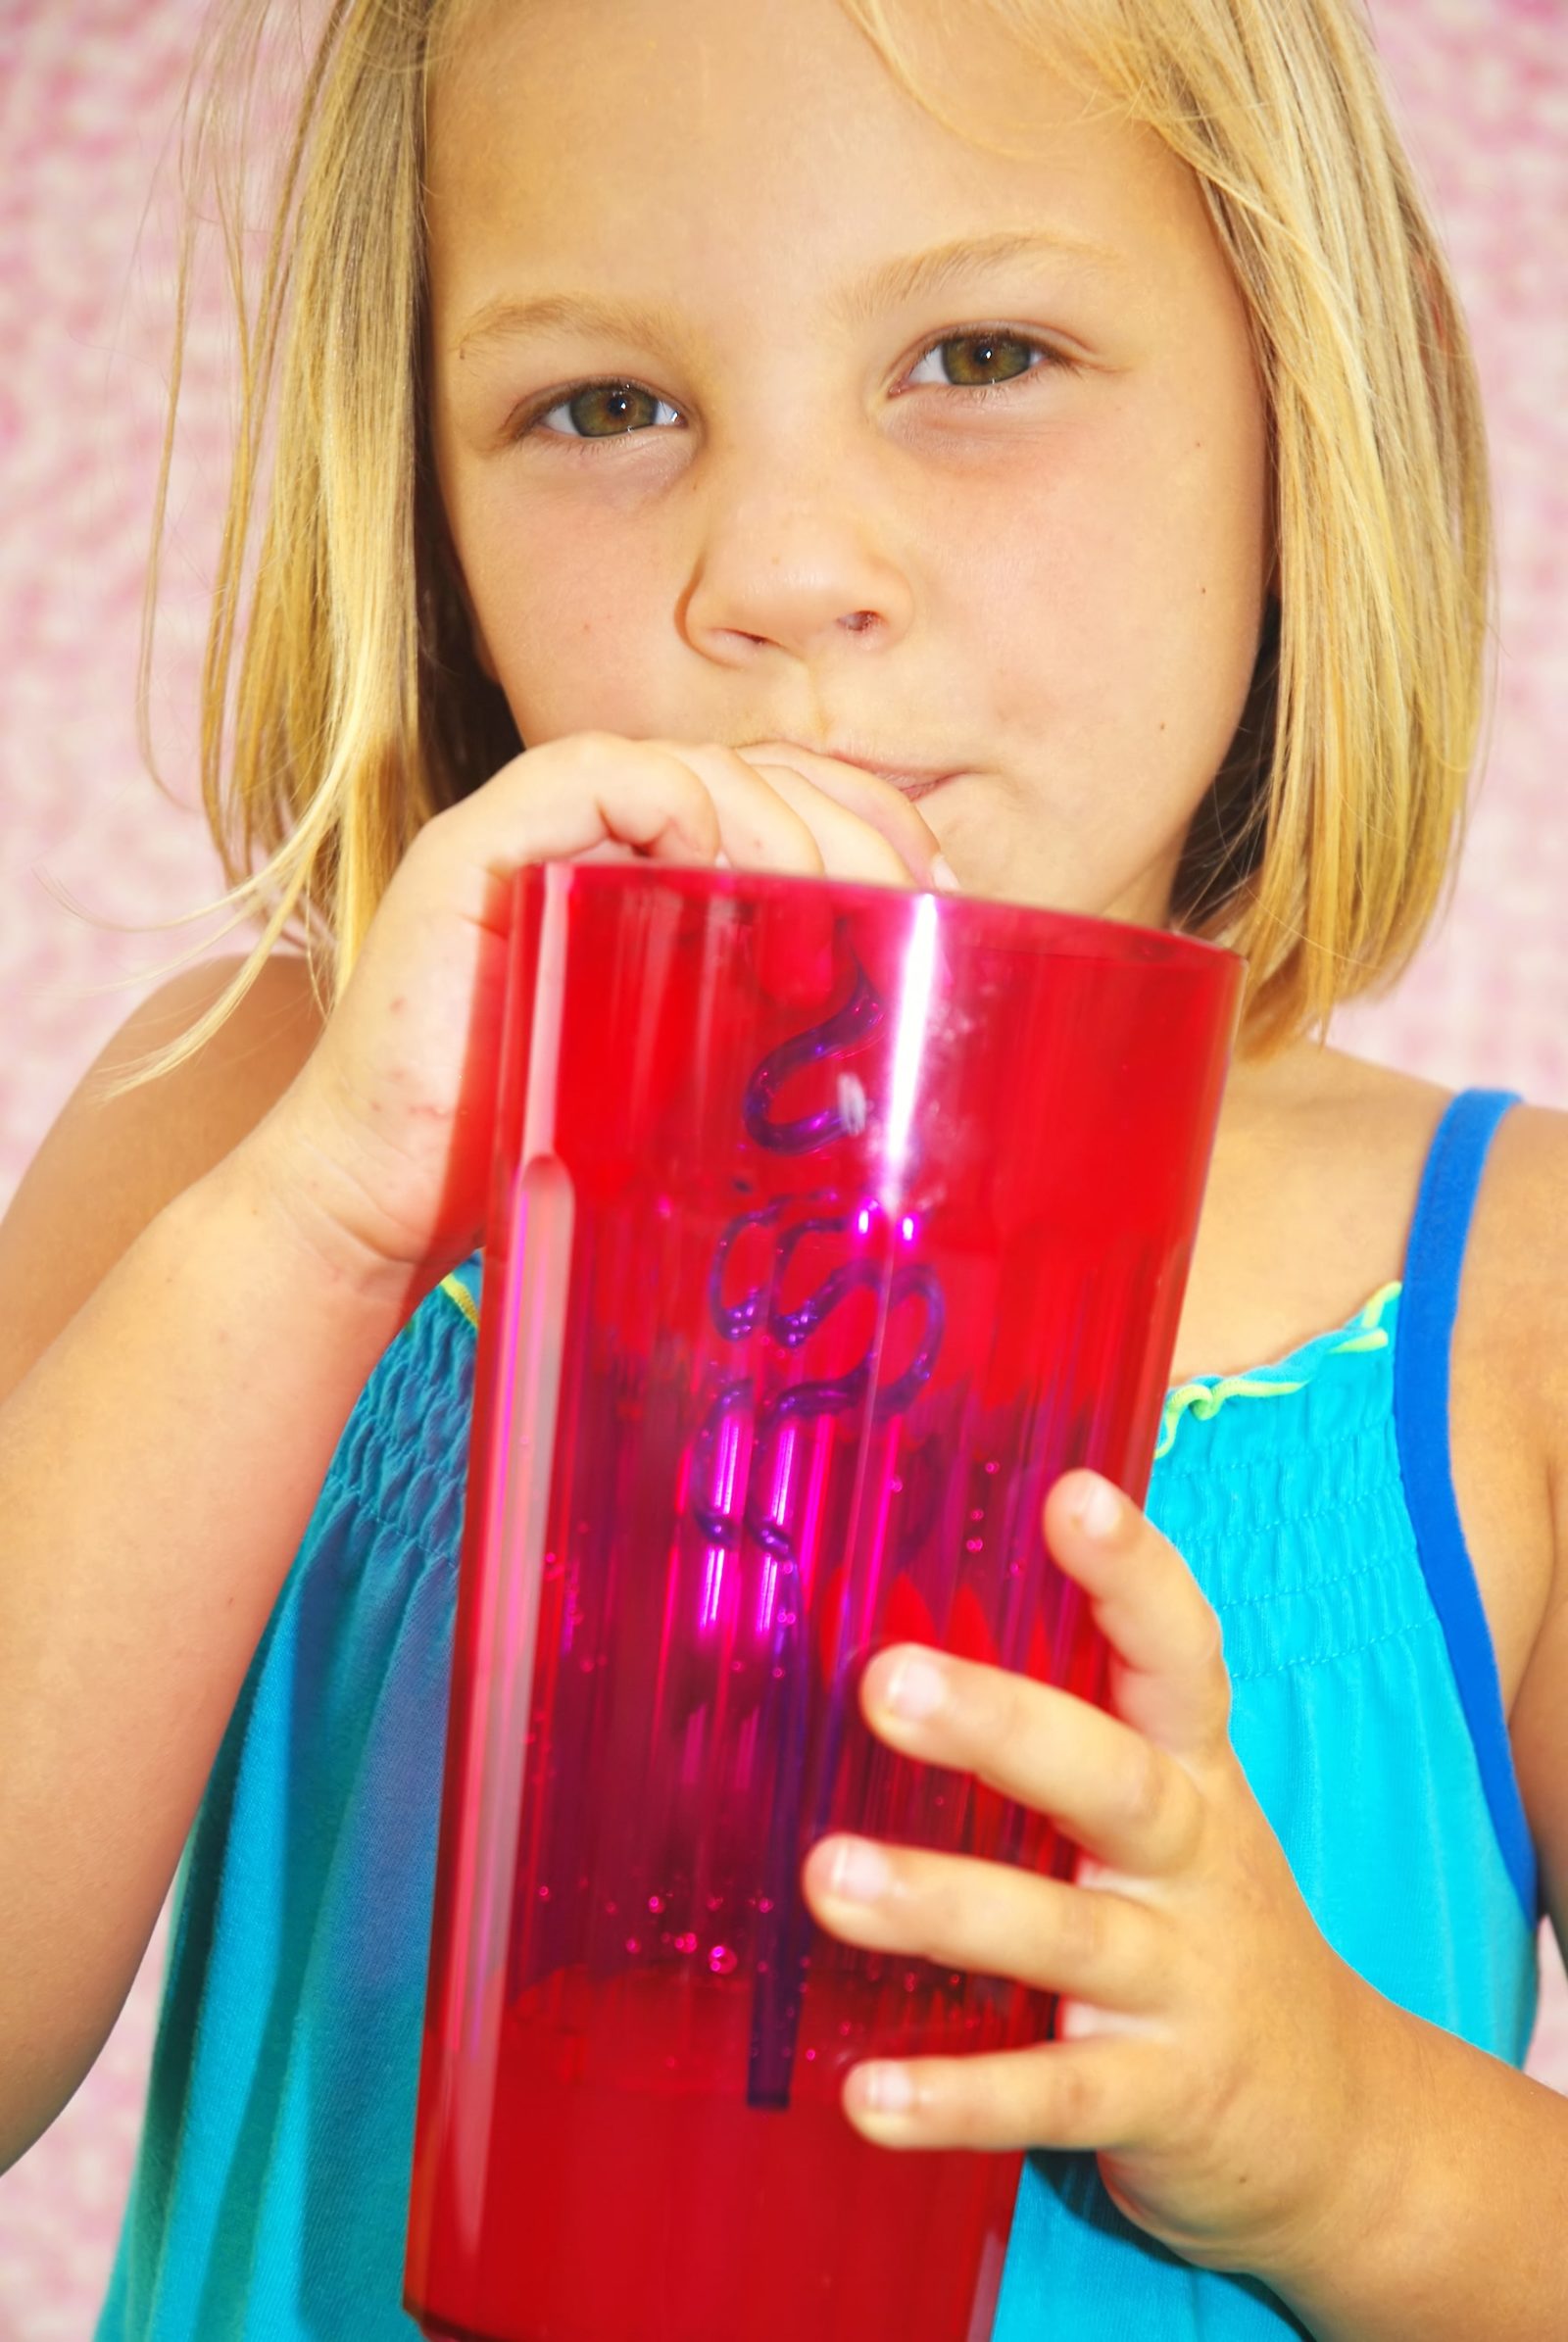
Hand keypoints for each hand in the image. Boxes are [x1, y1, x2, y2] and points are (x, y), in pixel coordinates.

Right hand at [249, 732, 948, 1299]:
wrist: (387, 1208)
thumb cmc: (536, 1157)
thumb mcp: (689, 1086)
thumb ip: (766, 1031)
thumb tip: (907, 1042)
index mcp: (656, 874)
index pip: (785, 799)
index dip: (873, 824)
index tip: (947, 896)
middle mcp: (600, 835)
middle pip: (756, 770)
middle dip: (853, 822)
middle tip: (914, 903)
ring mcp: (533, 832)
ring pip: (690, 765)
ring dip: (782, 820)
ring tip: (828, 905)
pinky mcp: (472, 848)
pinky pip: (591, 776)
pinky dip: (671, 803)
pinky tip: (721, 866)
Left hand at [801, 1468, 1392, 2285]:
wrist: (1338, 2121)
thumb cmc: (1205, 1927)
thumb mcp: (1172, 1815)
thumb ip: (1068, 1735)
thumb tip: (890, 1626)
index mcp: (1193, 1775)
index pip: (1178, 1656)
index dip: (1133, 1575)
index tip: (1074, 1494)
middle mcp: (1194, 1863)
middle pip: (1111, 1778)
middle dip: (1004, 1725)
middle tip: (886, 1680)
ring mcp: (1182, 1981)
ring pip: (1065, 1932)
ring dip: (944, 1905)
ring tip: (829, 1880)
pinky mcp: (1159, 2095)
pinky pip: (1055, 2092)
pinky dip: (962, 2094)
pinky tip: (865, 2094)